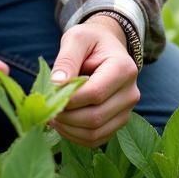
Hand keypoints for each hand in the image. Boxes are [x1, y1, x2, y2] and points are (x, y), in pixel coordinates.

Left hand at [49, 14, 139, 146]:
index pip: (95, 93)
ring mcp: (127, 111)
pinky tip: (62, 123)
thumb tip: (56, 84)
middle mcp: (131, 93)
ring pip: (95, 132)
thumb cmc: (89, 41)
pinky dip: (75, 136)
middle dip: (66, 116)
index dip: (70, 99)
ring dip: (69, 129)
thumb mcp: (76, 38)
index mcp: (124, 69)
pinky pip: (96, 139)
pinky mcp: (118, 123)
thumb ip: (66, 59)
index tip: (50, 94)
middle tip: (47, 108)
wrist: (105, 48)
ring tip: (52, 115)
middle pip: (96, 117)